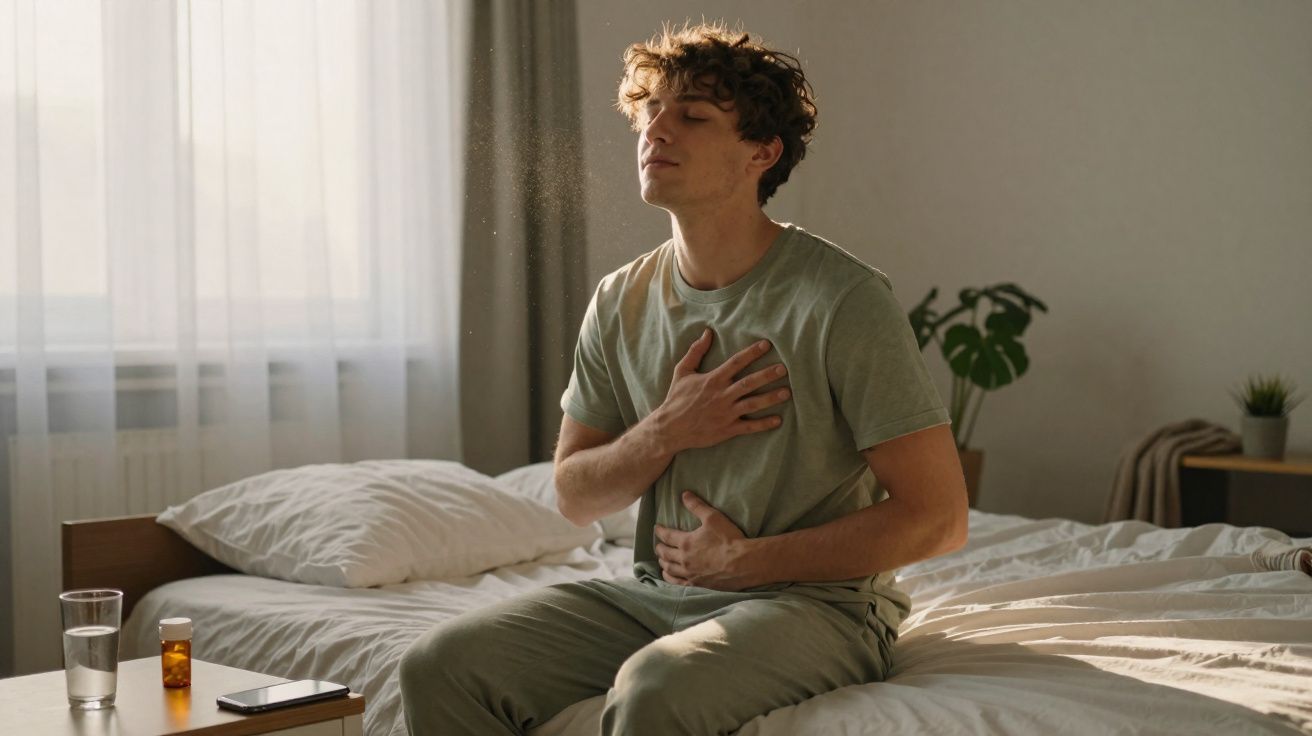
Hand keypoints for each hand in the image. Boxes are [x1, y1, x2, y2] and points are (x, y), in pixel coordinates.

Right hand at [652, 327, 790, 453]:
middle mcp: (721, 396)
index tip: (767, 345)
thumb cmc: (676, 398)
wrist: (669, 429)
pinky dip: (764, 424)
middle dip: (767, 375)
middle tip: (783, 368)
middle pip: (748, 383)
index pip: (736, 362)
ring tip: (786, 392)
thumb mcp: (682, 372)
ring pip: (752, 404)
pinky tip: (778, 420)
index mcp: (712, 380)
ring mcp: (725, 413)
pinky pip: (749, 427)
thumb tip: (707, 332)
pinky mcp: (727, 429)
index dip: (752, 353)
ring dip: (770, 398)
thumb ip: (695, 351)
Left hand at [653, 491, 757, 590]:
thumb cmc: (728, 539)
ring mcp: (690, 573)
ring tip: (661, 560)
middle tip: (658, 545)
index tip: (657, 528)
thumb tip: (684, 494)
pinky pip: (677, 583)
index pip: (667, 535)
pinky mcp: (697, 584)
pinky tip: (668, 576)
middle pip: (665, 553)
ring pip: (669, 568)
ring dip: (663, 562)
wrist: (743, 563)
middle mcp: (684, 559)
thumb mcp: (713, 518)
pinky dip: (669, 578)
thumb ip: (697, 506)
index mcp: (686, 542)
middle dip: (660, 548)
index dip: (660, 531)